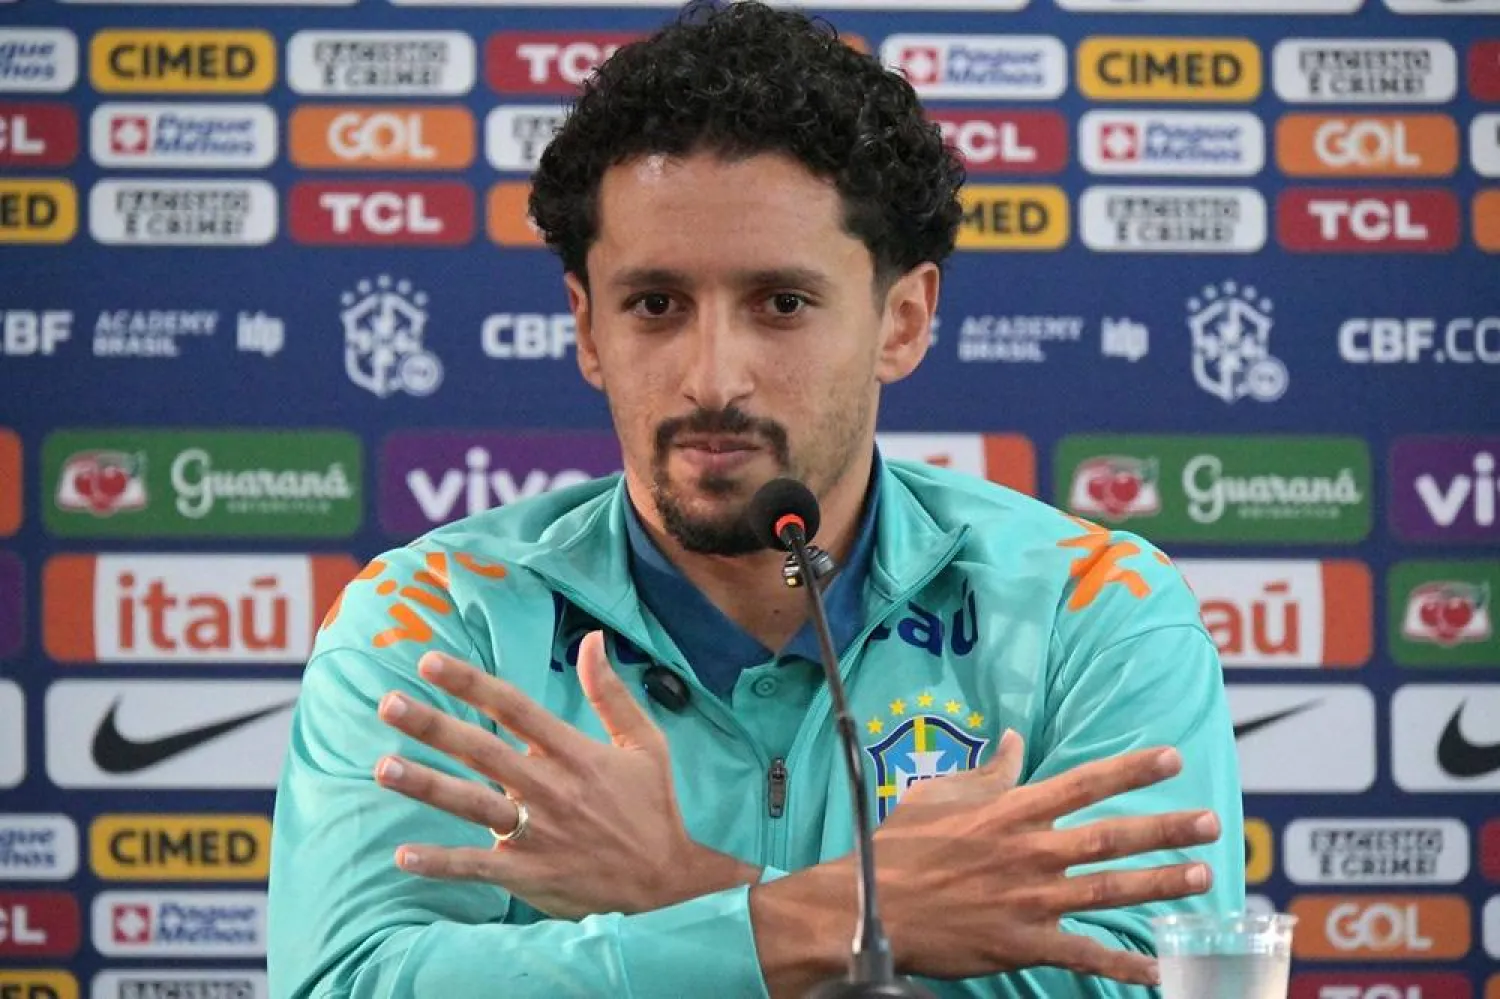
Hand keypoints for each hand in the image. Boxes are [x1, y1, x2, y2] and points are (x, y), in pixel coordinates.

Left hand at [372, 632, 756, 917]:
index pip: (515, 708)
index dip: (471, 684)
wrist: (667, 886)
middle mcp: (551, 789)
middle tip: (388, 703)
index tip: (430, 662)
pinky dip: (441, 863)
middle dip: (433, 726)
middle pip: (483, 750)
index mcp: (576, 753)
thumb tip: (592, 639)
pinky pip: (477, 868)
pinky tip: (403, 855)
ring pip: (473, 804)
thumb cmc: (653, 808)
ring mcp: (538, 834)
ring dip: (427, 785)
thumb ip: (611, 693)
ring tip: (383, 767)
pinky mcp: (530, 875)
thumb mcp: (645, 743)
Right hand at [873, 731, 1219, 985]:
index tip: (1172, 759)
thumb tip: (1018, 741)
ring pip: (1110, 889)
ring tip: (1203, 876)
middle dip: (1167, 829)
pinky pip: (1085, 955)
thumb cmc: (901, 847)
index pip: (1084, 783)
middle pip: (1112, 836)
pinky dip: (1125, 964)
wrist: (871, 906)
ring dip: (1161, 884)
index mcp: (1011, 811)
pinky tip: (1161, 968)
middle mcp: (1031, 852)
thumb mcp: (939, 795)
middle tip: (1212, 822)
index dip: (1131, 770)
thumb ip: (987, 772)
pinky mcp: (1025, 943)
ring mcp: (1031, 900)